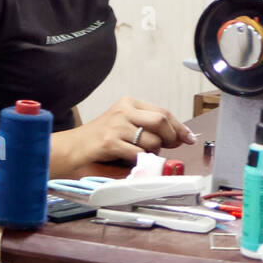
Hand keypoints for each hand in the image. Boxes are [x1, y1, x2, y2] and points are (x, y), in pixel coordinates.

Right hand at [68, 96, 195, 165]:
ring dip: (153, 151)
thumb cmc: (102, 137)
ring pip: (152, 140)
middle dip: (171, 136)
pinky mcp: (110, 142)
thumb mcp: (126, 124)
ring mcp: (116, 126)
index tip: (189, 138)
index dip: (179, 126)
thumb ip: (149, 127)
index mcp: (129, 103)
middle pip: (161, 120)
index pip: (163, 112)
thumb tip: (179, 137)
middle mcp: (123, 110)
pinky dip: (140, 159)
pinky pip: (137, 153)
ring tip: (143, 153)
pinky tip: (132, 159)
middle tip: (170, 146)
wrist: (73, 147)